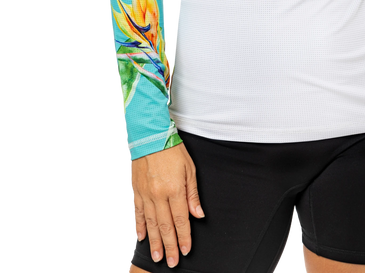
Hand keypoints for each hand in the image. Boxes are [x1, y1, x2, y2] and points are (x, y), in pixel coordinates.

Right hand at [129, 141, 204, 268]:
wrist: (149, 135)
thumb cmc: (172, 150)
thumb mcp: (189, 168)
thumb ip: (192, 194)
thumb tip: (198, 214)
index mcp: (175, 189)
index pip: (181, 219)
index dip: (184, 237)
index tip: (186, 250)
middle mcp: (159, 195)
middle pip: (165, 226)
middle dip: (170, 246)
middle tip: (171, 262)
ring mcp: (145, 194)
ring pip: (150, 223)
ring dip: (154, 242)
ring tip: (157, 256)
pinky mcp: (135, 190)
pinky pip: (137, 213)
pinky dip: (138, 226)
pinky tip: (141, 236)